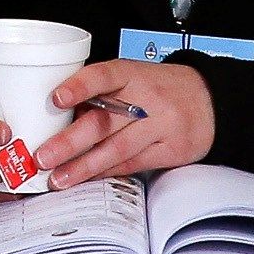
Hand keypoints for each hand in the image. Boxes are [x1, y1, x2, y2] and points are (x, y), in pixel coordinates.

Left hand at [33, 61, 214, 187]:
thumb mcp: (133, 77)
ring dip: (84, 167)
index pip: (104, 76)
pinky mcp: (172, 150)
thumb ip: (102, 94)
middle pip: (106, 120)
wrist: (209, 99)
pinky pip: (134, 164)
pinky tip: (87, 179)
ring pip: (118, 148)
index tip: (56, 99)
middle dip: (70, 142)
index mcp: (132, 74)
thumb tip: (57, 118)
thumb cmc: (158, 89)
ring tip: (58, 179)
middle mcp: (147, 98)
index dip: (79, 86)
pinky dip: (107, 172)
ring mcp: (162, 125)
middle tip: (43, 156)